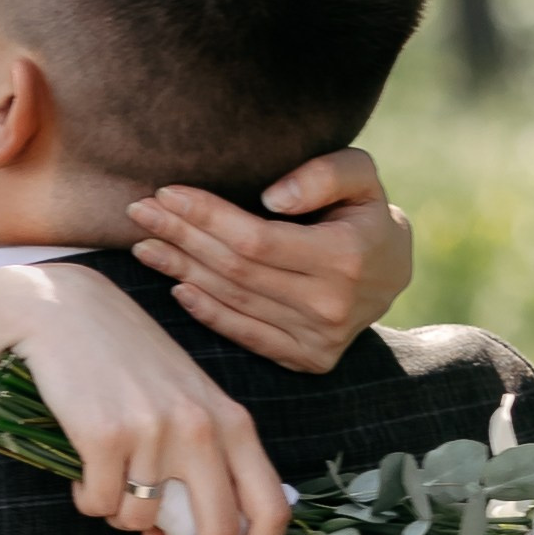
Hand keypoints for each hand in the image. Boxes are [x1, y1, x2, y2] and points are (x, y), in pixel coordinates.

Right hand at [13, 264, 291, 534]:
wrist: (67, 313)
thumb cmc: (128, 368)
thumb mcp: (184, 407)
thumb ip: (195, 475)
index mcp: (234, 422)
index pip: (271, 508)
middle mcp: (203, 427)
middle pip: (218, 533)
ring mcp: (155, 432)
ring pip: (141, 522)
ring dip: (120, 517)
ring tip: (108, 476)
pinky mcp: (105, 435)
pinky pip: (99, 505)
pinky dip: (87, 499)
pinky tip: (83, 465)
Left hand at [127, 148, 412, 372]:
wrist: (393, 272)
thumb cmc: (364, 212)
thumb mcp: (360, 177)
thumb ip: (324, 174)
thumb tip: (273, 197)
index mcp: (344, 257)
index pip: (256, 239)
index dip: (206, 216)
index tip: (166, 192)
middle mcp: (331, 305)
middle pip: (236, 270)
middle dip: (181, 237)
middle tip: (139, 212)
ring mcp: (319, 339)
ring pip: (234, 301)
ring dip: (182, 272)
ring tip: (145, 245)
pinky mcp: (308, 360)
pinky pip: (246, 336)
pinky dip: (208, 313)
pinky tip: (176, 287)